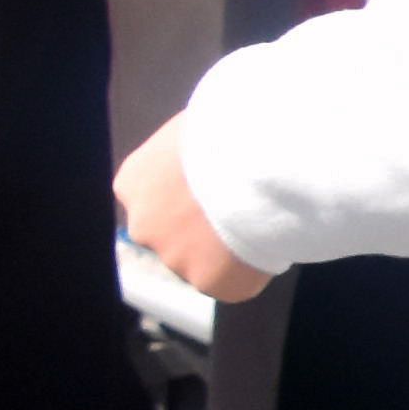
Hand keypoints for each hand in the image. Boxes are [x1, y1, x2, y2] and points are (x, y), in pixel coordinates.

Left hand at [113, 114, 271, 302]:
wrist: (257, 160)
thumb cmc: (230, 126)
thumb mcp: (200, 126)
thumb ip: (197, 149)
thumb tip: (219, 139)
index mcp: (134, 181)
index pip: (159, 197)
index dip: (194, 194)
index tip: (223, 184)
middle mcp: (143, 225)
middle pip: (177, 233)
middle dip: (204, 226)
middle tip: (246, 205)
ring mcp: (175, 258)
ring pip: (207, 258)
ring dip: (231, 246)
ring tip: (266, 219)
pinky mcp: (213, 283)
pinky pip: (239, 280)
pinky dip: (257, 267)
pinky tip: (274, 239)